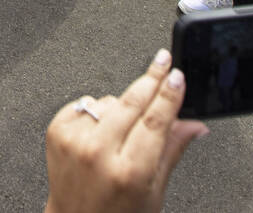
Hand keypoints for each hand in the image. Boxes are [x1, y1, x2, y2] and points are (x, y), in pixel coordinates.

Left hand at [45, 49, 207, 212]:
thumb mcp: (154, 192)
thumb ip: (172, 150)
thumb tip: (195, 124)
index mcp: (129, 171)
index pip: (156, 120)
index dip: (169, 94)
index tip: (177, 75)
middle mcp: (99, 153)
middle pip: (132, 101)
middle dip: (151, 77)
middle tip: (163, 61)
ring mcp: (75, 141)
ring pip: (109, 100)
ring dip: (121, 105)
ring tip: (123, 133)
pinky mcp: (57, 132)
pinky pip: (86, 104)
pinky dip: (97, 111)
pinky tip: (101, 132)